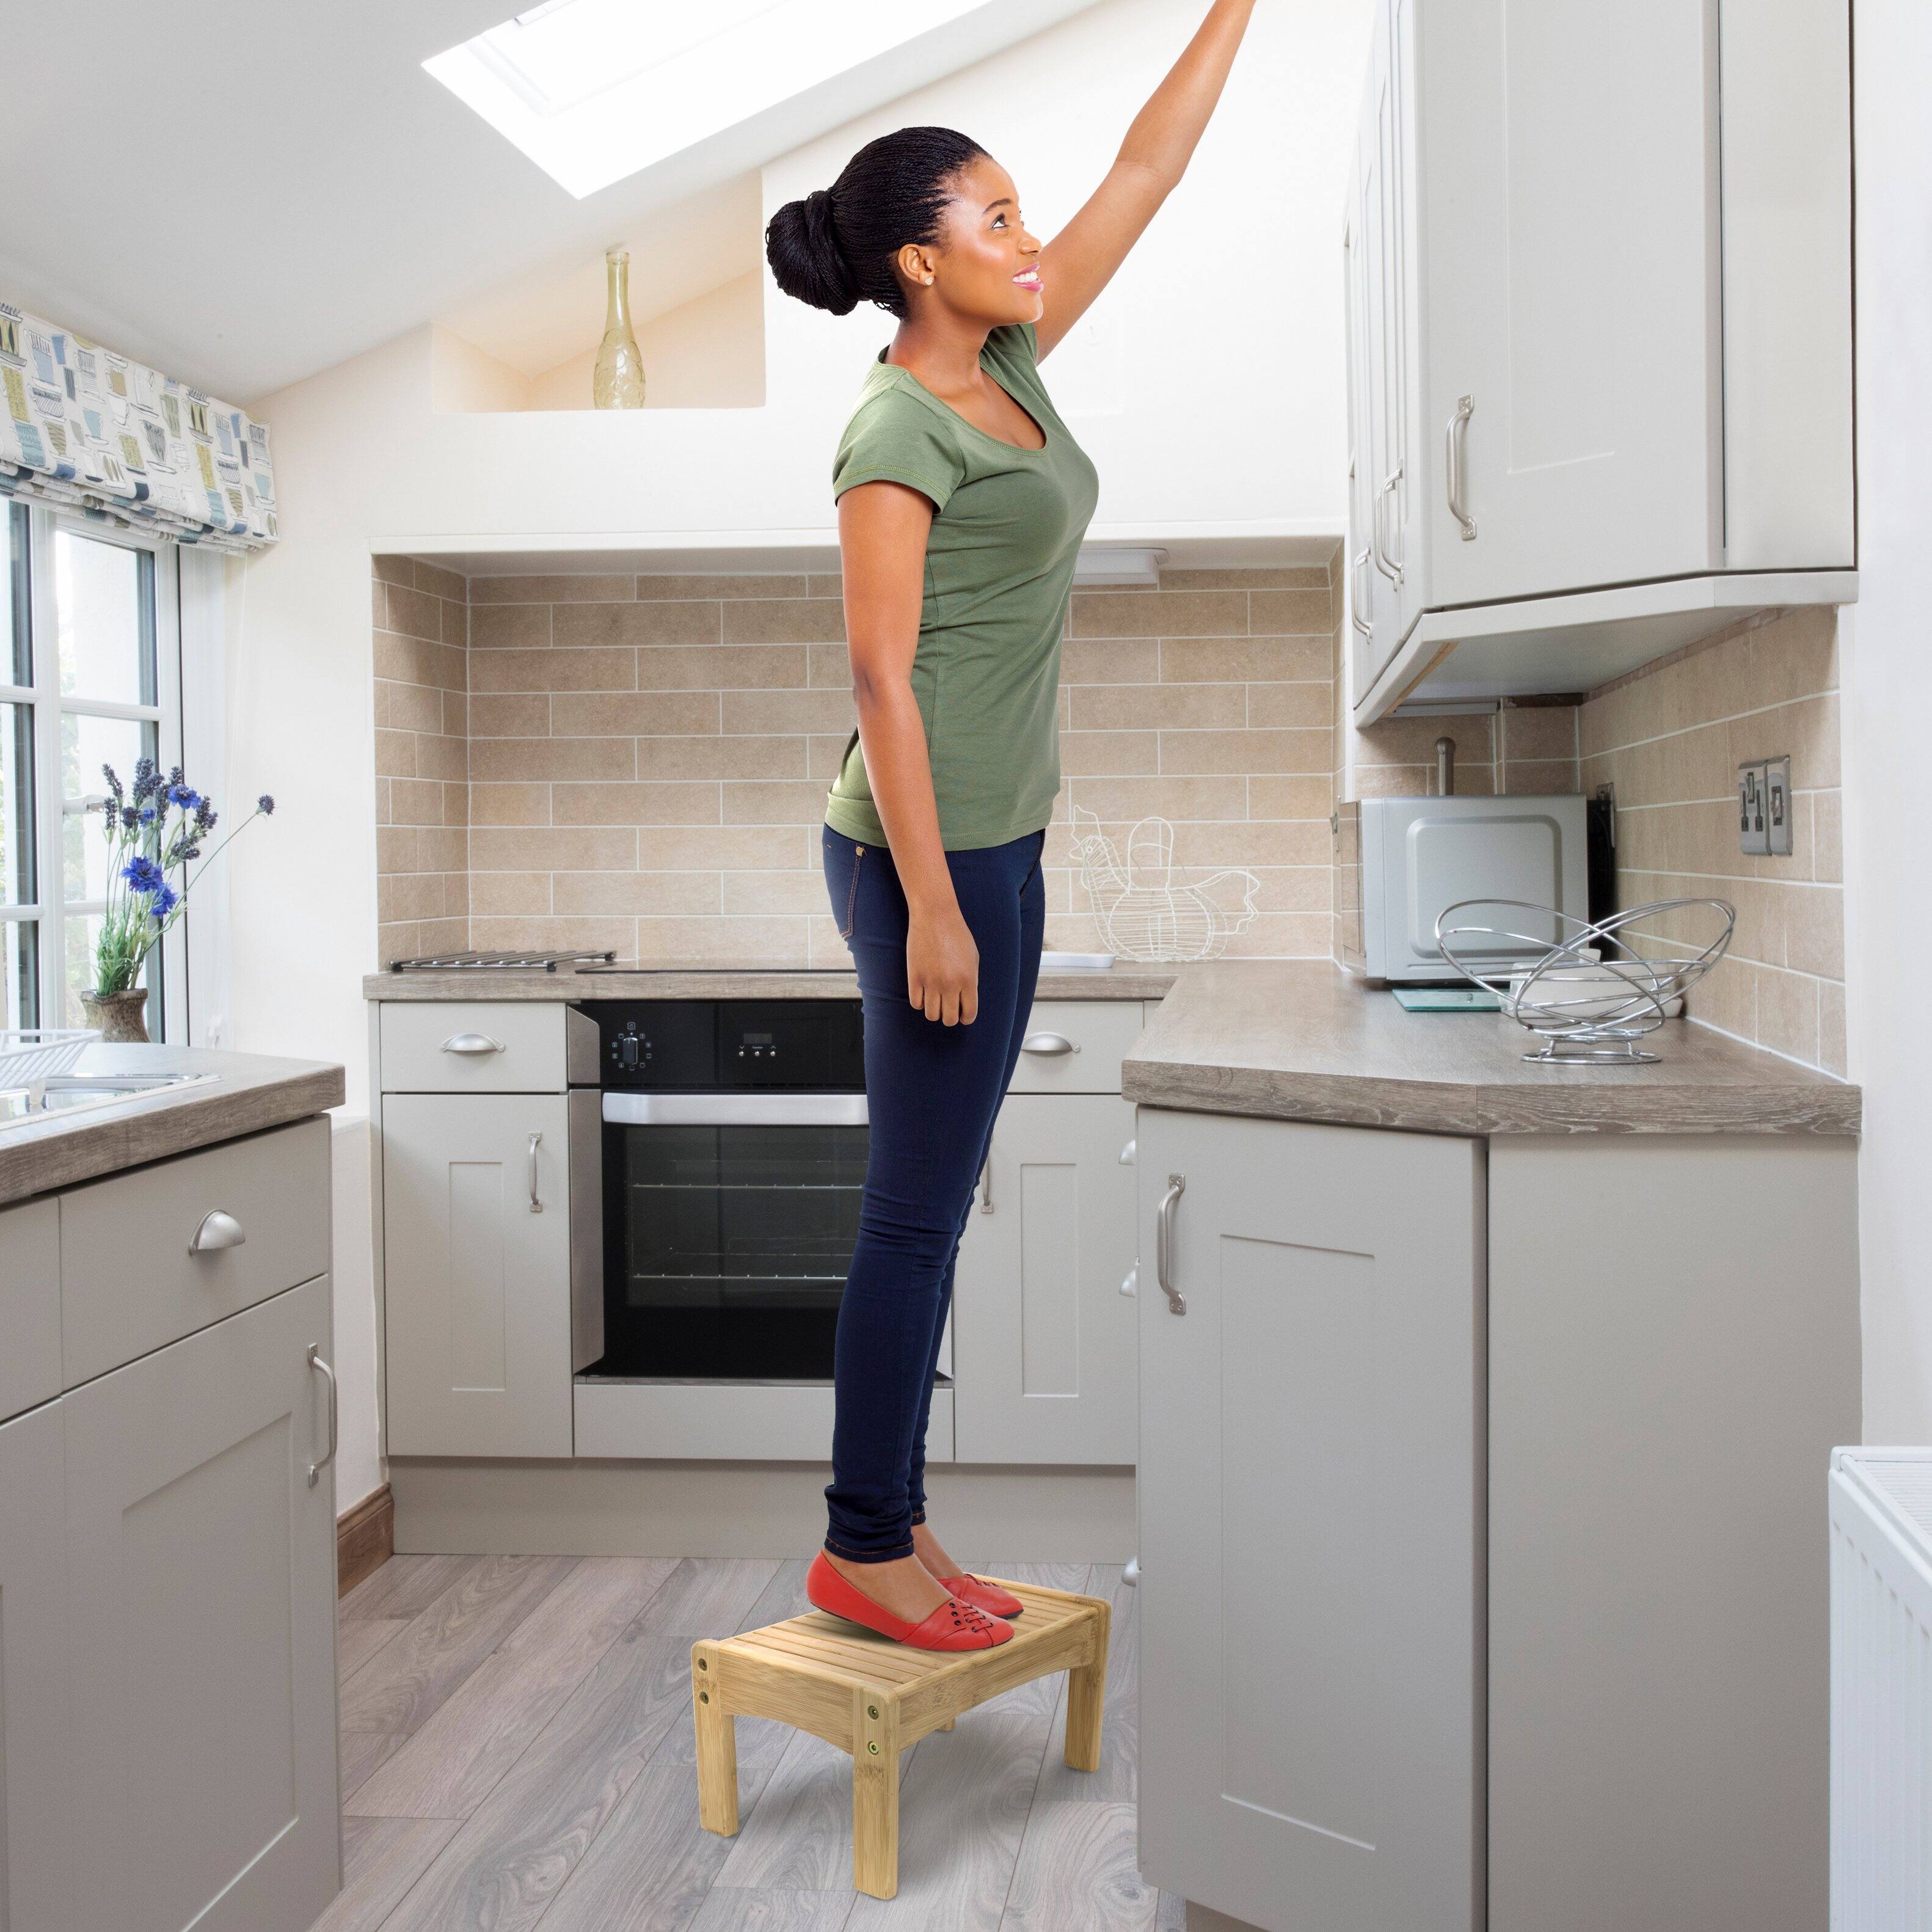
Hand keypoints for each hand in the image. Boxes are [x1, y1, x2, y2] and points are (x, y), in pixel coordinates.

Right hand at [906, 906, 978, 1024]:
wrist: (935, 916)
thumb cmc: (957, 935)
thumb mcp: (973, 958)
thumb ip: (971, 981)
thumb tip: (965, 1001)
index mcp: (968, 980)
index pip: (969, 1014)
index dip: (966, 1018)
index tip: (962, 1015)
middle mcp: (950, 985)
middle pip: (949, 1019)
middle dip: (950, 1016)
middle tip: (948, 1007)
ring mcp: (931, 982)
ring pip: (931, 1015)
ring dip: (934, 1011)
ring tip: (935, 1000)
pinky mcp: (914, 977)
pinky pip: (916, 1003)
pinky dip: (920, 1002)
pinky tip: (924, 993)